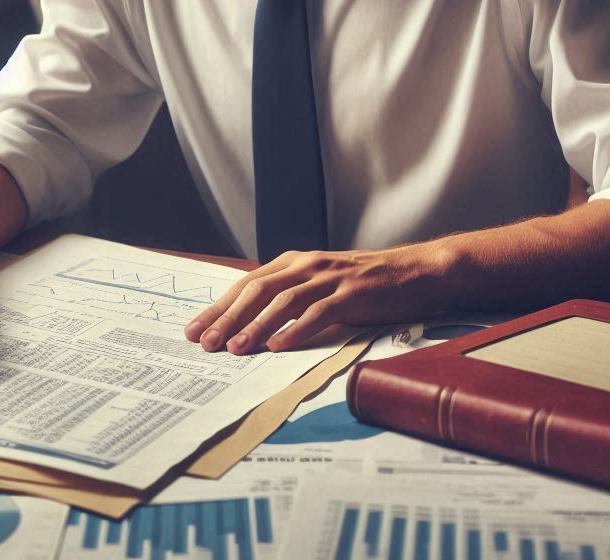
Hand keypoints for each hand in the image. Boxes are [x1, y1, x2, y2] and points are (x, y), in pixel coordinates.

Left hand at [183, 246, 438, 353]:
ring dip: (256, 326)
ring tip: (236, 348)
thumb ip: (290, 295)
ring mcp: (330, 277)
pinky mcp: (353, 293)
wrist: (414, 272)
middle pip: (258, 290)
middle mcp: (307, 265)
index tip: (195, 330)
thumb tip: (250, 323)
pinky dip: (296, 330)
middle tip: (206, 343)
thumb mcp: (320, 282)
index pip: (248, 284)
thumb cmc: (364, 283)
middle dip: (228, 318)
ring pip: (283, 300)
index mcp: (295, 262)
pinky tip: (280, 346)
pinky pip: (319, 312)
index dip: (219, 307)